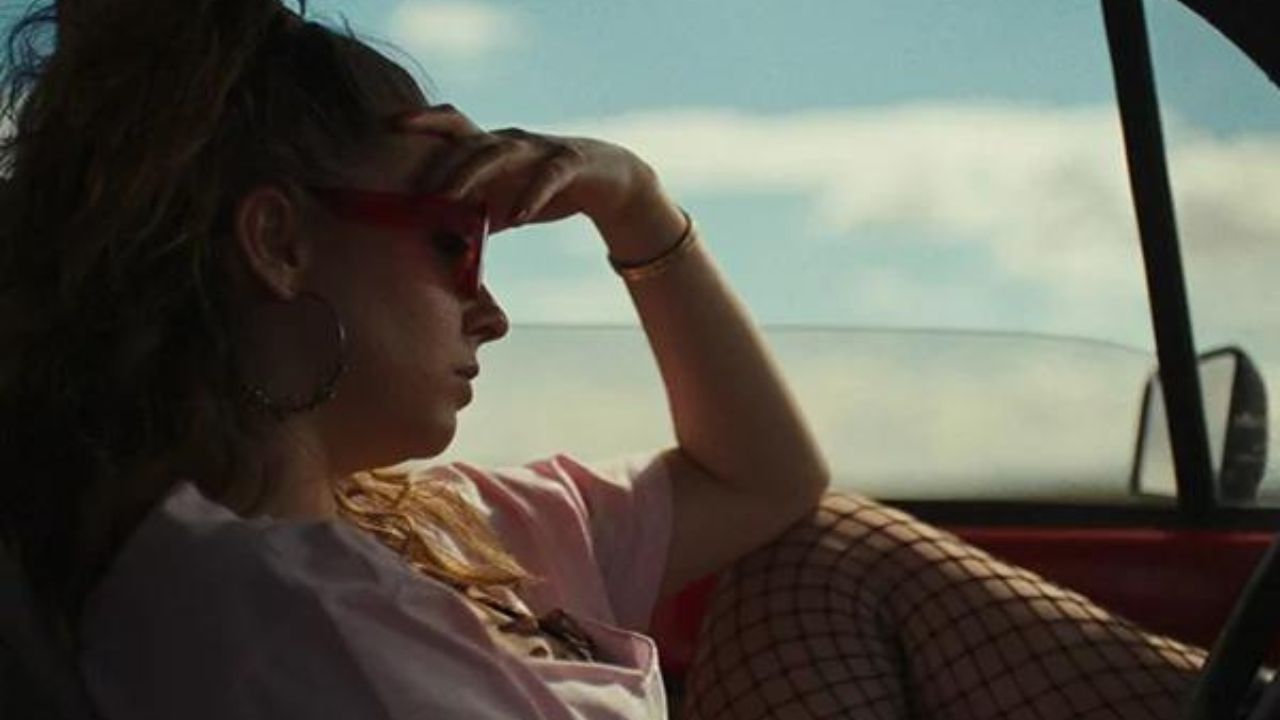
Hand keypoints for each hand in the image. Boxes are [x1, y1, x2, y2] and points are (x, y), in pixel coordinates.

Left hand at [393, 105, 664, 235]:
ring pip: (503, 153)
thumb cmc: (547, 192)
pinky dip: (531, 195)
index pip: (453, 126)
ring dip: (472, 176)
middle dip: (442, 165)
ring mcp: (542, 150)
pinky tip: (517, 217)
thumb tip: (435, 252)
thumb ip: (472, 223)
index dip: (423, 120)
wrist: (611, 184)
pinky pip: (549, 176)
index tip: (390, 125)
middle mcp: (513, 142)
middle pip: (471, 144)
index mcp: (493, 147)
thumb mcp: (505, 207)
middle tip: (416, 193)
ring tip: (450, 201)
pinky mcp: (571, 163)